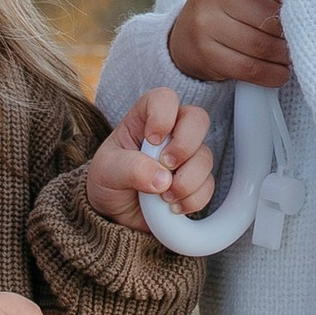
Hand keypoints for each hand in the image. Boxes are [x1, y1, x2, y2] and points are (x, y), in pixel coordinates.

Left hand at [82, 89, 217, 225]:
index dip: (164, 115)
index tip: (152, 140)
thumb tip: (162, 179)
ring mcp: (187, 157)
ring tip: (163, 197)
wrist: (115, 216)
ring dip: (186, 180)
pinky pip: (208, 186)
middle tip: (166, 165)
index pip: (164, 98)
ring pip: (205, 157)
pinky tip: (173, 207)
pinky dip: (192, 200)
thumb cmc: (108, 182)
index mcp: (145, 119)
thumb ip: (130, 169)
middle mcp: (171, 133)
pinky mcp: (197, 183)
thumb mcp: (106, 172)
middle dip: (185, 145)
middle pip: (198, 119)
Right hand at [168, 0, 290, 87]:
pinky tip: (280, 71)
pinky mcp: (206, 55)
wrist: (187, 37)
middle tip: (301, 36)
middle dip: (288, 29)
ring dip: (283, 54)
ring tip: (291, 54)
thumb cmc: (228, 7)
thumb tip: (301, 5)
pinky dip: (272, 73)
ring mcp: (204, 25)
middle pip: (264, 15)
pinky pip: (249, 68)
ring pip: (259, 44)